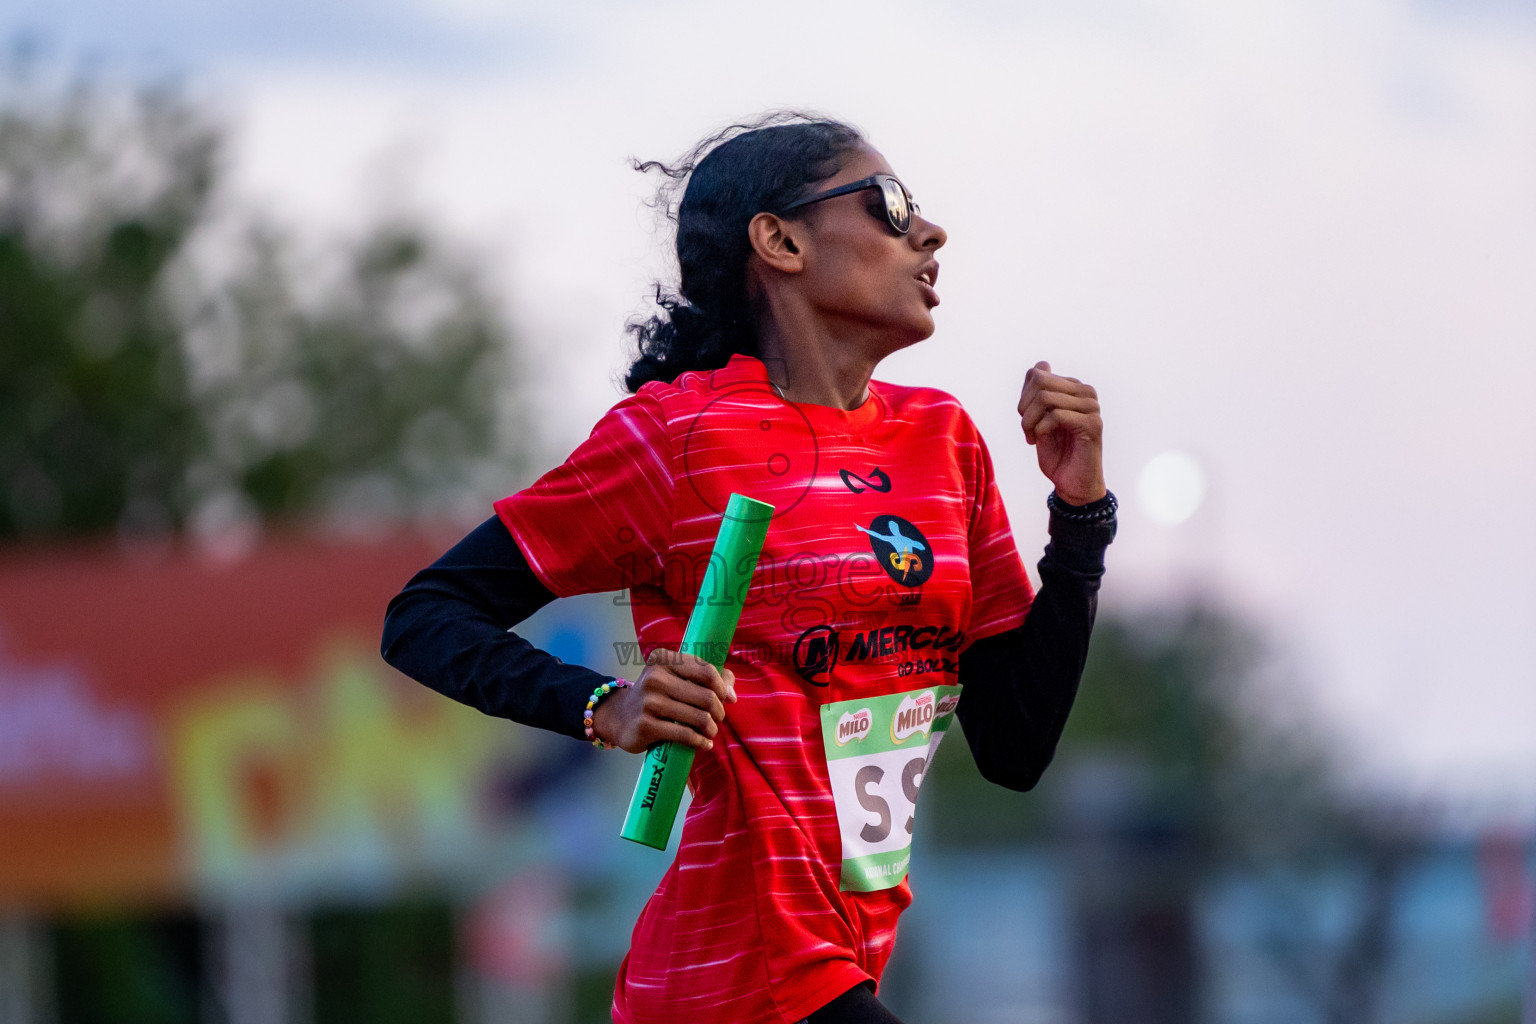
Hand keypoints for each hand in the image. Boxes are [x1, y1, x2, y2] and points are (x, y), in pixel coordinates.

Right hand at [591, 647, 736, 753]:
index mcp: (664, 659)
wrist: (619, 716)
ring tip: (710, 732)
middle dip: (719, 711)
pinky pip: (684, 735)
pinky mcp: (646, 725)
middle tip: (717, 718)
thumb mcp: (675, 678)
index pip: (706, 671)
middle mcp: (655, 677)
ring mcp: (649, 701)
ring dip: (711, 728)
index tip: (726, 699)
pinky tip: (703, 744)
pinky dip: (699, 741)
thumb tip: (732, 695)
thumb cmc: (656, 695)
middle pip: (706, 696)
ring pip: (699, 717)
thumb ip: (707, 677)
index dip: (722, 687)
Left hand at [1016, 360, 1105, 505]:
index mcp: (1074, 388)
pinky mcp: (1093, 424)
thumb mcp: (1039, 419)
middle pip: (1040, 382)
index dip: (1023, 396)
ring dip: (1030, 421)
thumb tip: (1041, 364)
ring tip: (1031, 437)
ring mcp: (1092, 407)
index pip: (1037, 374)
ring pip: (1045, 398)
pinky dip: (1040, 429)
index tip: (1025, 418)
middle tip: (1026, 429)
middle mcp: (1086, 393)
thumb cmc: (1057, 454)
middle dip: (1024, 407)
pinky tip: (1040, 440)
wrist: (1073, 484)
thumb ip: (1038, 394)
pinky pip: (1056, 415)